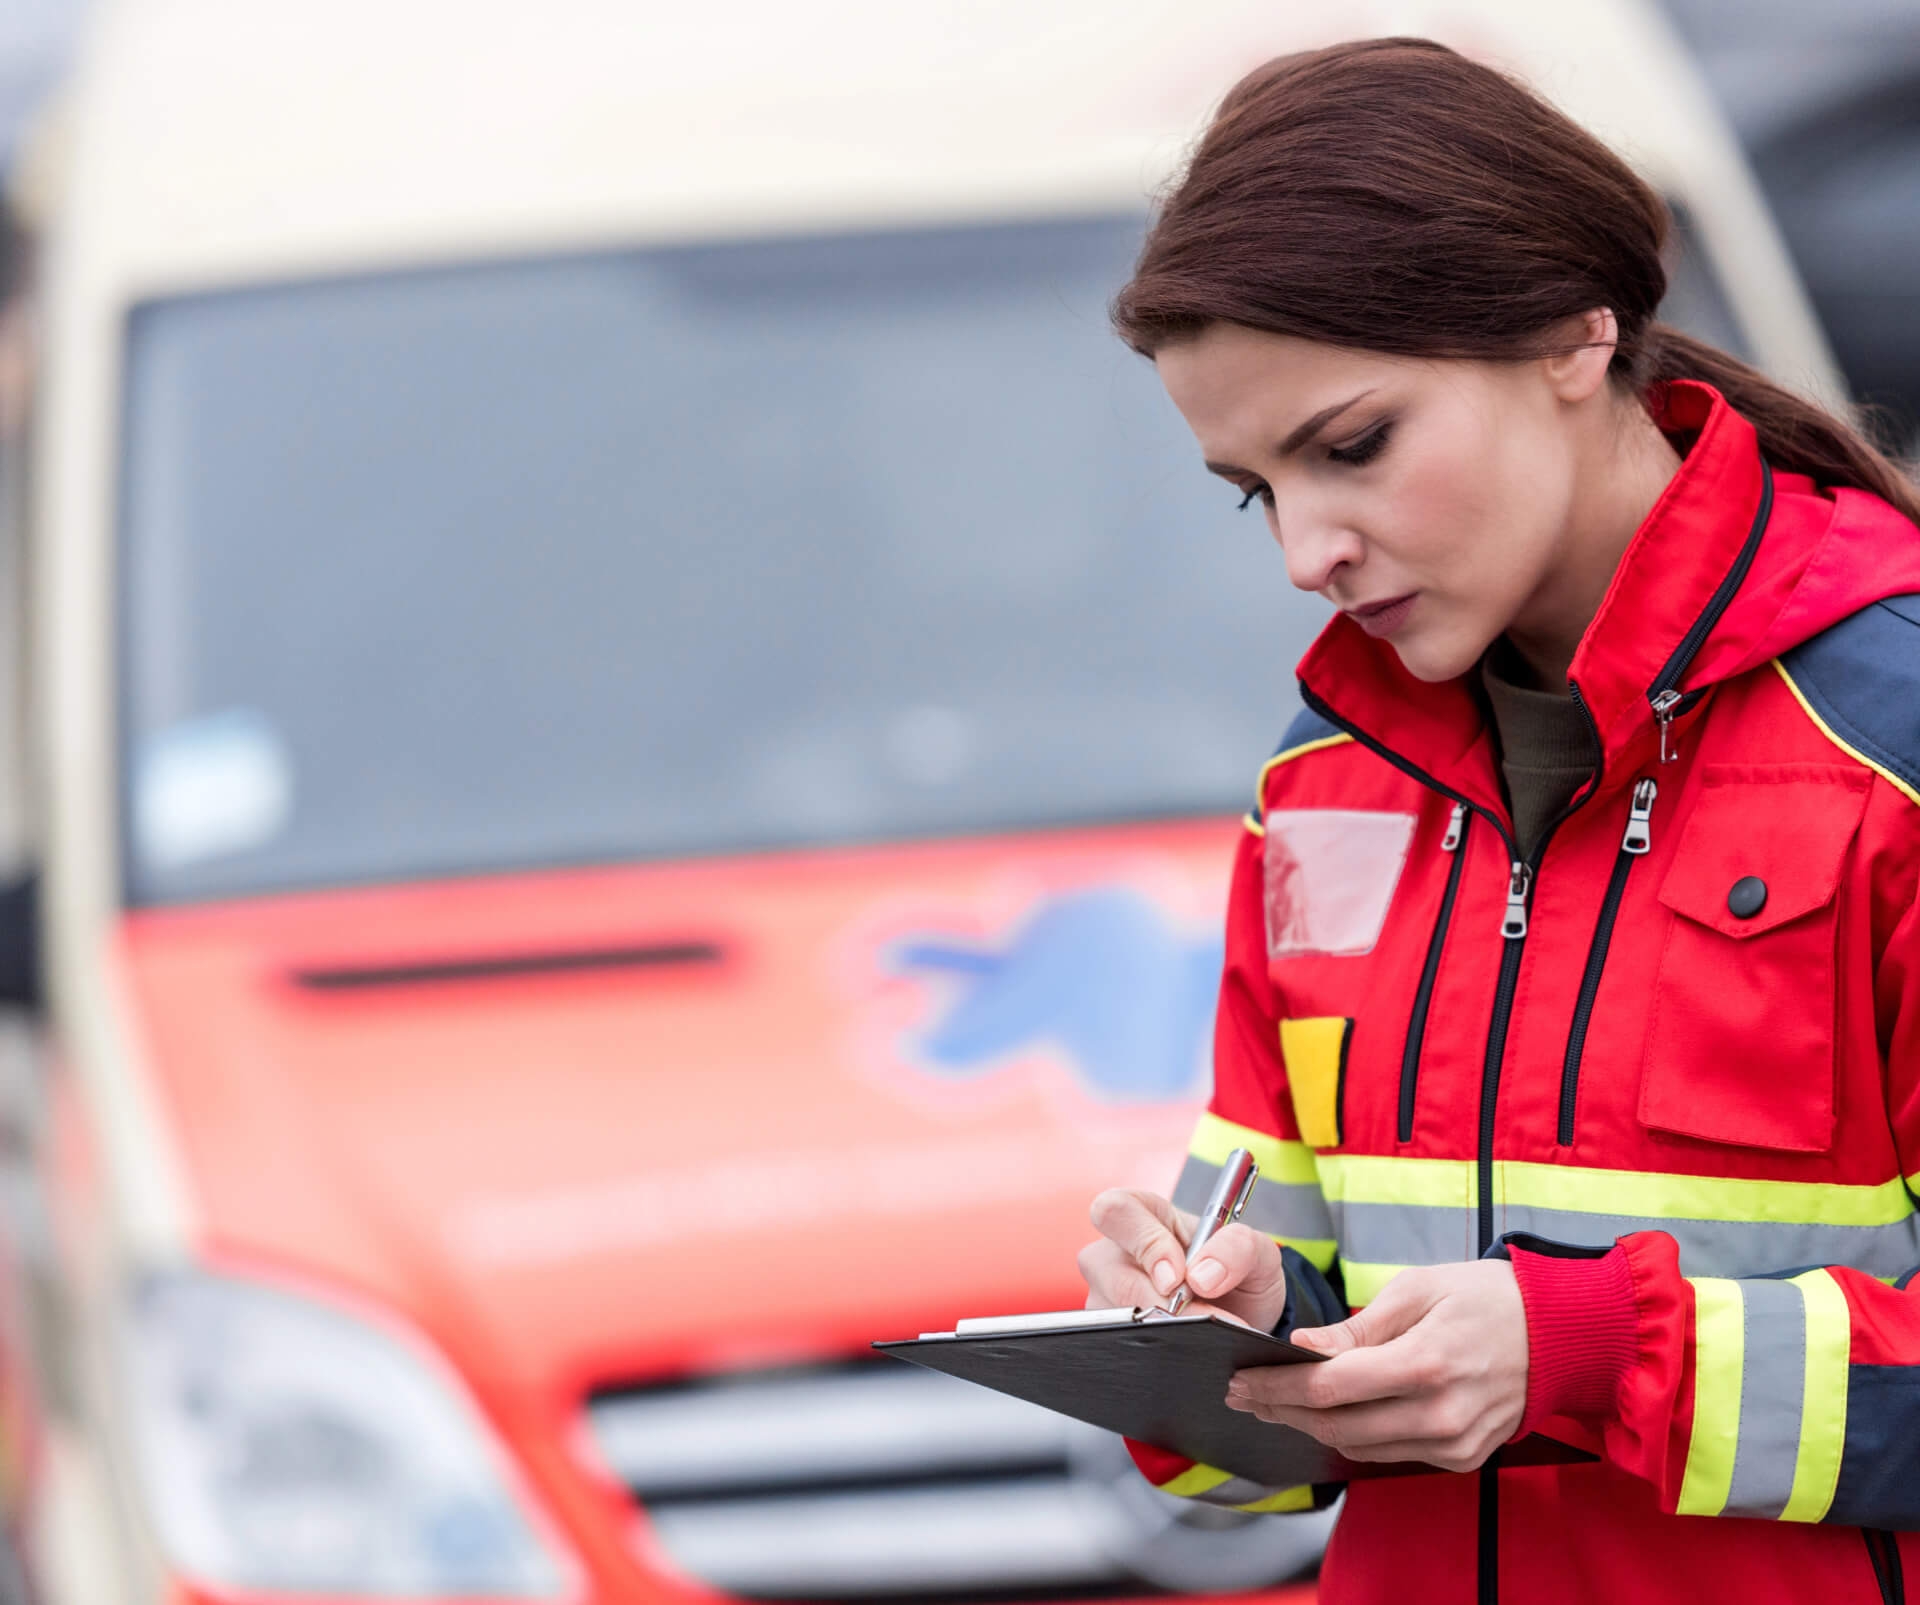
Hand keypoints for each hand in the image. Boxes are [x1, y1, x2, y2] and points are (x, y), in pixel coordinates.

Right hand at [1076, 1188, 1289, 1331]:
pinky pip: (1117, 1344)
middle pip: (1103, 1268)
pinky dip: (1155, 1349)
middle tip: (1198, 1316)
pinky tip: (1182, 1348)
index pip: (1116, 1210)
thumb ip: (1237, 1248)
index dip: (1143, 1242)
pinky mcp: (1108, 1332)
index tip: (1178, 1277)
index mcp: (1144, 1214)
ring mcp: (1105, 1294)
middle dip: (1153, 1299)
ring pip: (1110, 1313)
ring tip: (1200, 1334)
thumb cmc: (1239, 1274)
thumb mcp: (1256, 1252)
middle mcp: (1114, 1252)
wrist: (1243, 1319)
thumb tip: (1200, 1277)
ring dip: (1159, 1328)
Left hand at [1223, 1261, 1528, 1472]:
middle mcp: (1439, 1413)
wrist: (1559, 1334)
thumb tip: (1304, 1347)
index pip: (1331, 1387)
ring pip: (1358, 1446)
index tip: (1242, 1377)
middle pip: (1336, 1425)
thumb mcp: (1418, 1288)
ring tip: (1273, 1402)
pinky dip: (1352, 1435)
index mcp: (1426, 1363)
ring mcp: (1453, 1442)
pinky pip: (1390, 1453)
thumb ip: (1358, 1326)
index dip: (1278, 1385)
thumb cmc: (1486, 1298)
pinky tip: (1326, 1414)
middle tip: (1242, 1393)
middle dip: (1281, 1409)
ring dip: (1310, 1426)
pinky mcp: (1461, 1456)